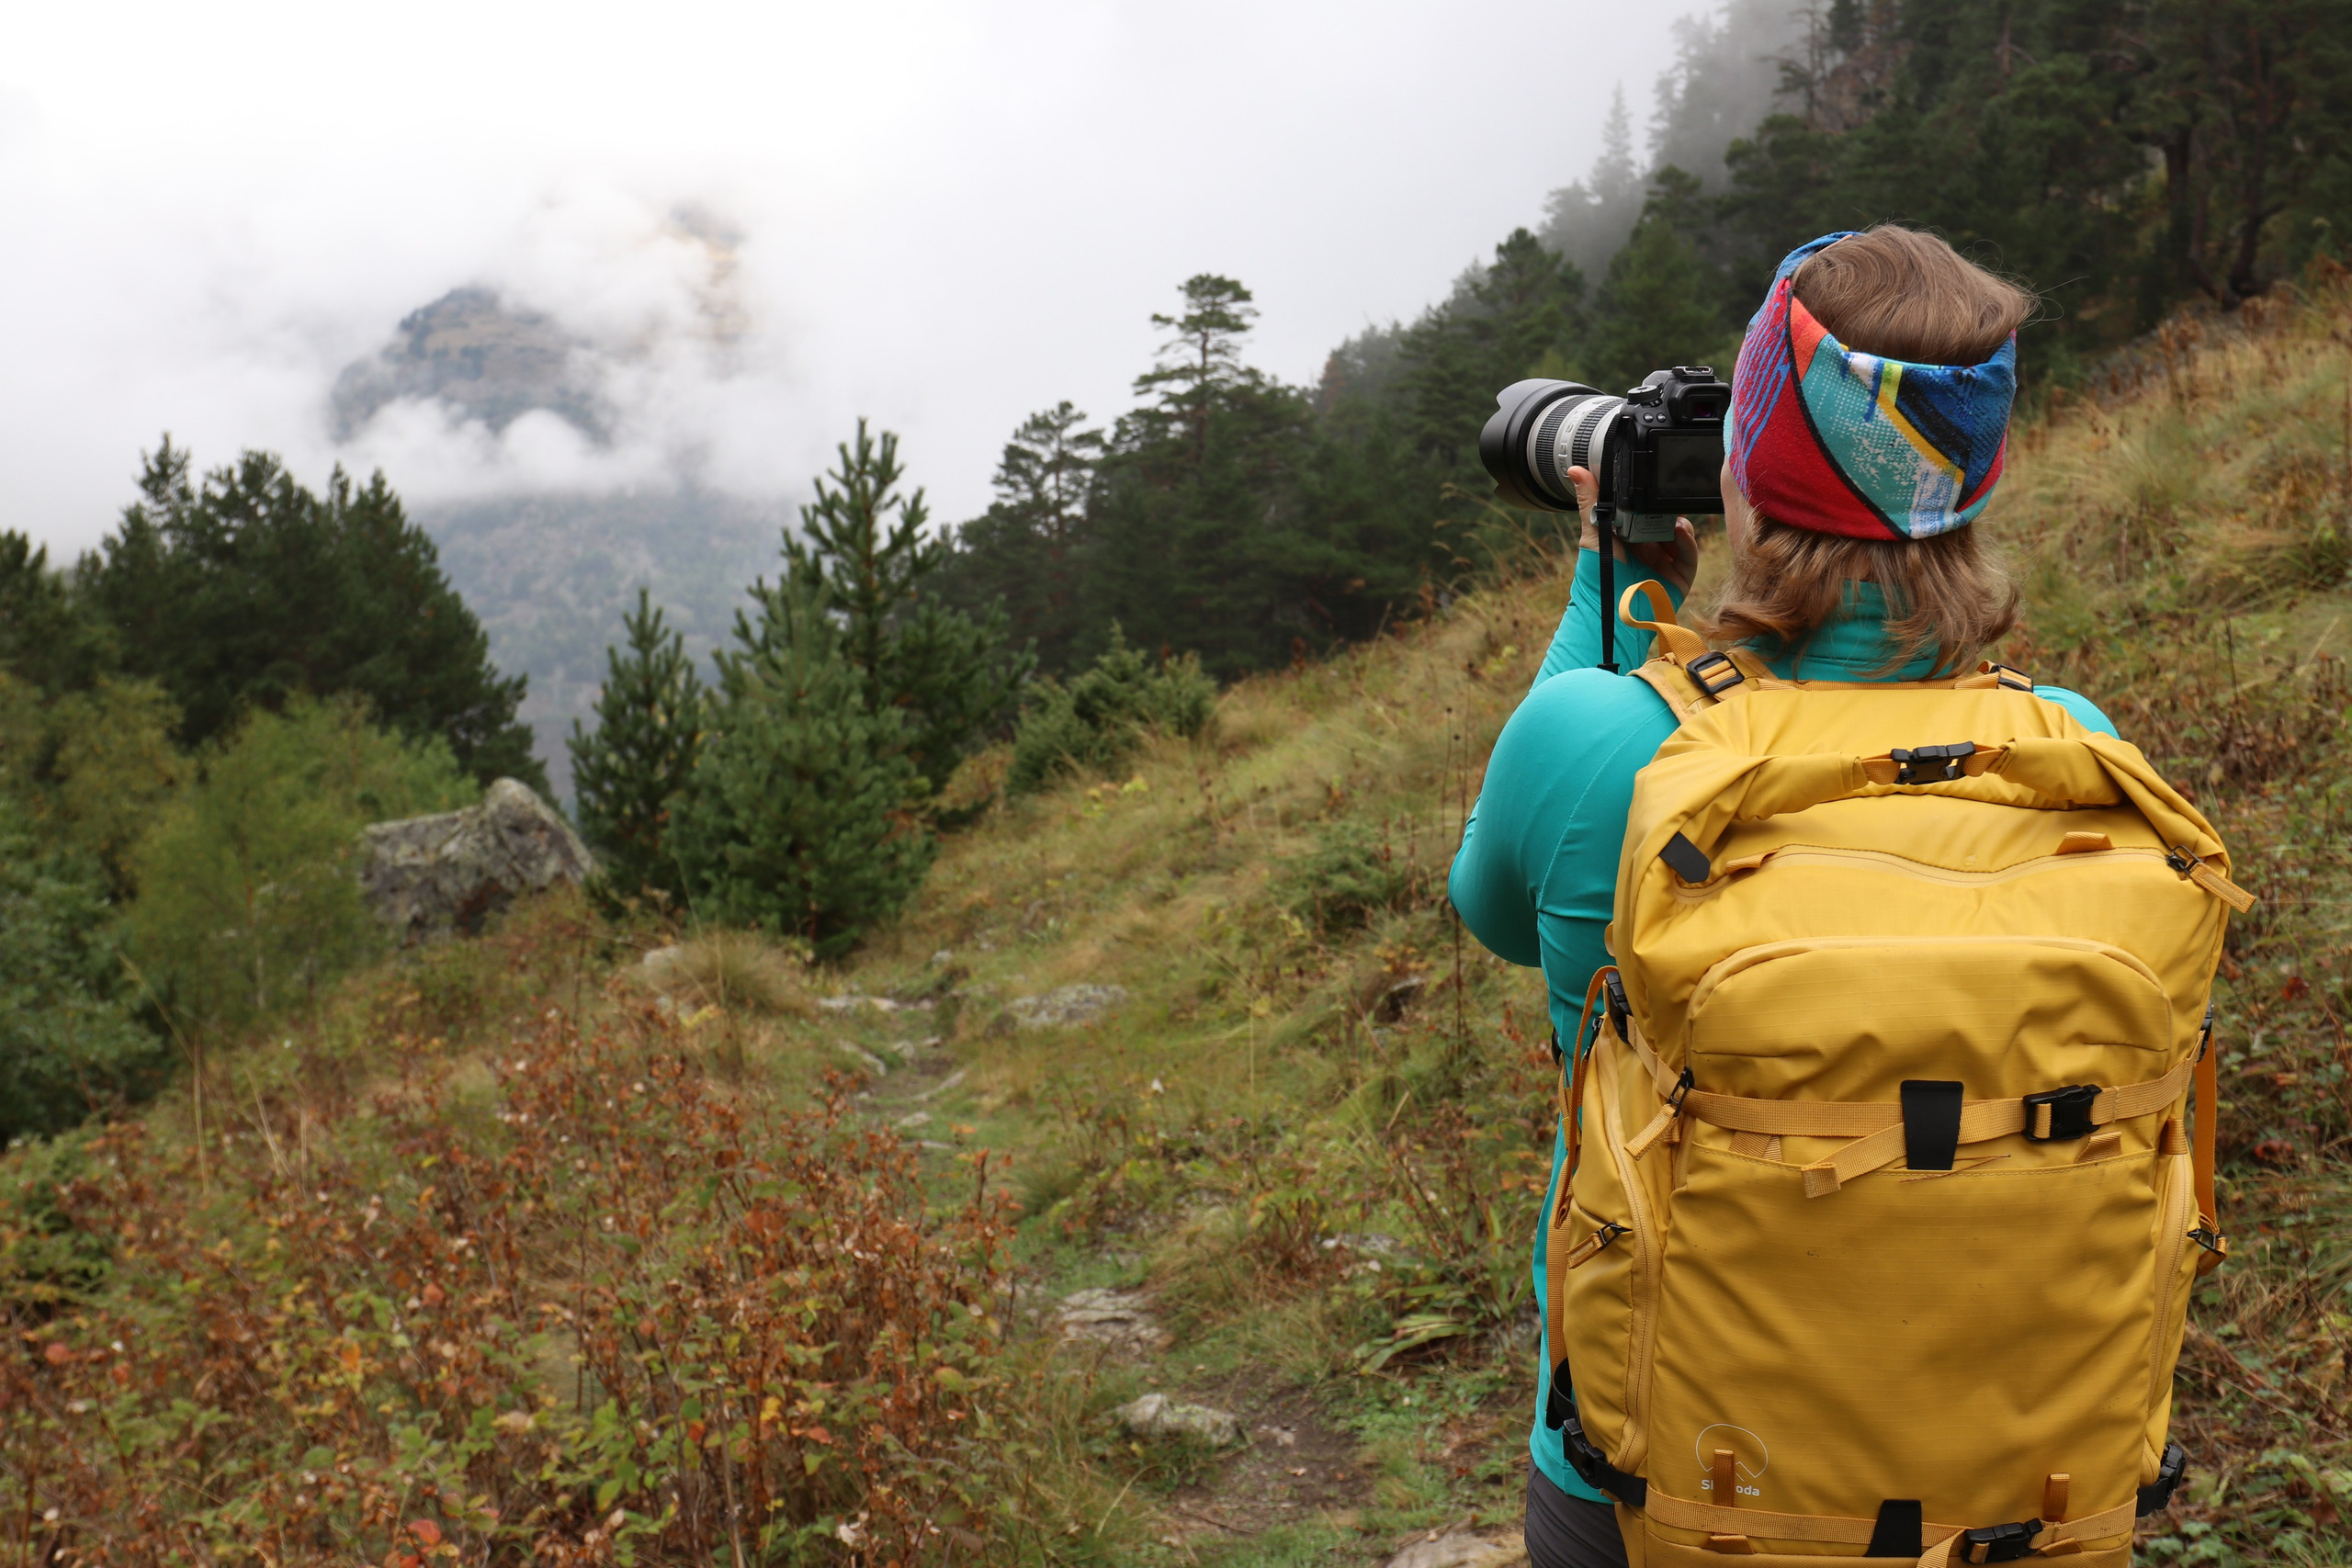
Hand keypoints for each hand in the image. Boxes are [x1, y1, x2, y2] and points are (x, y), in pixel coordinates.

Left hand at [1568, 465, 1699, 594]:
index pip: (1645, 513)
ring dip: (1680, 522)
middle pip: (1667, 521)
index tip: (1653, 482)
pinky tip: (1680, 530)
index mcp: (1628, 538)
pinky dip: (1687, 541)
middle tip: (1668, 496)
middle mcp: (1648, 548)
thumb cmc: (1597, 576)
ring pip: (1682, 535)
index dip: (1650, 500)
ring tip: (1673, 515)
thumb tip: (1575, 469)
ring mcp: (1665, 562)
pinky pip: (1689, 554)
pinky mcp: (1680, 576)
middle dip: (1669, 509)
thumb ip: (1590, 501)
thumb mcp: (1593, 533)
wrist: (1611, 610)